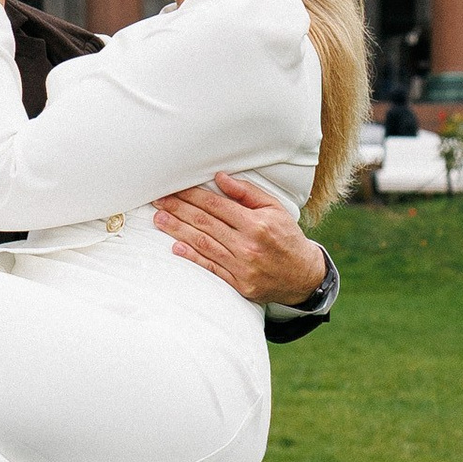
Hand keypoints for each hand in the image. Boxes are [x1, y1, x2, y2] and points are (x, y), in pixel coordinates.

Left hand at [153, 170, 328, 309]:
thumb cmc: (287, 237)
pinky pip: (211, 268)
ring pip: (204, 244)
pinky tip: (176, 247)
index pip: (217, 206)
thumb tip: (220, 178)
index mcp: (257, 224)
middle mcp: (248, 245)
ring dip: (178, 231)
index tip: (175, 188)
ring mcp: (243, 266)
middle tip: (159, 201)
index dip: (193, 196)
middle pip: (206, 223)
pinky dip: (192, 257)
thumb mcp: (275, 209)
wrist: (303, 276)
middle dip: (179, 209)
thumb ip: (247, 193)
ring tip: (160, 219)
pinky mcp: (239, 284)